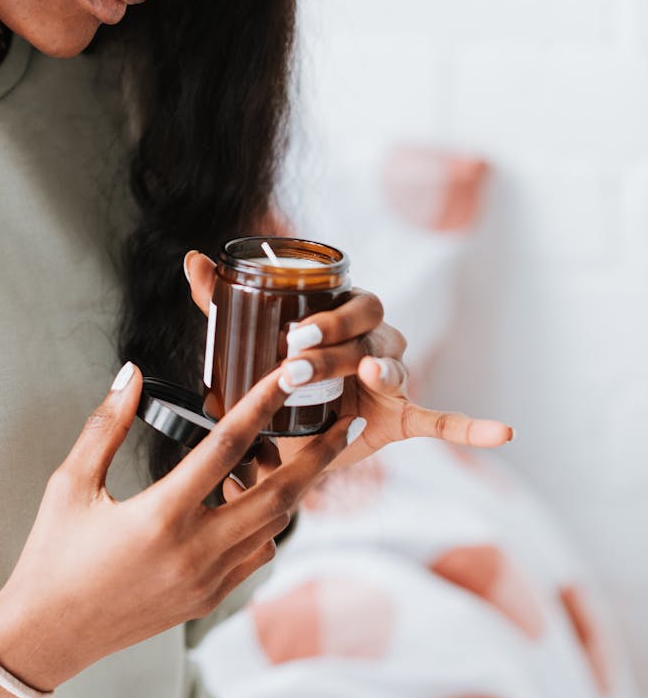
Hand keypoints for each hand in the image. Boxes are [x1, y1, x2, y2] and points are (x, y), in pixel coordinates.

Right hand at [0, 360, 353, 693]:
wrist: (46, 637)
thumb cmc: (53, 556)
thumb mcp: (70, 484)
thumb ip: (106, 425)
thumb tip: (129, 374)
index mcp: (161, 517)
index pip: (226, 447)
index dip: (261, 405)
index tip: (288, 377)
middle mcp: (194, 552)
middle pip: (278, 495)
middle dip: (316, 457)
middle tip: (343, 423)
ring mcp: (207, 581)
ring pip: (274, 527)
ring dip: (294, 490)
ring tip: (305, 456)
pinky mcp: (208, 600)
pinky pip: (255, 555)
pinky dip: (267, 524)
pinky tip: (259, 500)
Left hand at [184, 250, 513, 471]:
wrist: (283, 437)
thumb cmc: (272, 378)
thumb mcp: (242, 342)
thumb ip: (221, 301)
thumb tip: (194, 260)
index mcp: (343, 317)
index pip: (352, 303)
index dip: (330, 316)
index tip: (295, 334)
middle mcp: (374, 339)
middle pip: (373, 330)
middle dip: (340, 343)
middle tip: (301, 363)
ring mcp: (392, 378)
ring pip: (395, 365)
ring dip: (380, 371)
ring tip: (365, 380)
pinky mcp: (401, 418)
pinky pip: (441, 419)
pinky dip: (472, 426)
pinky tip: (502, 431)